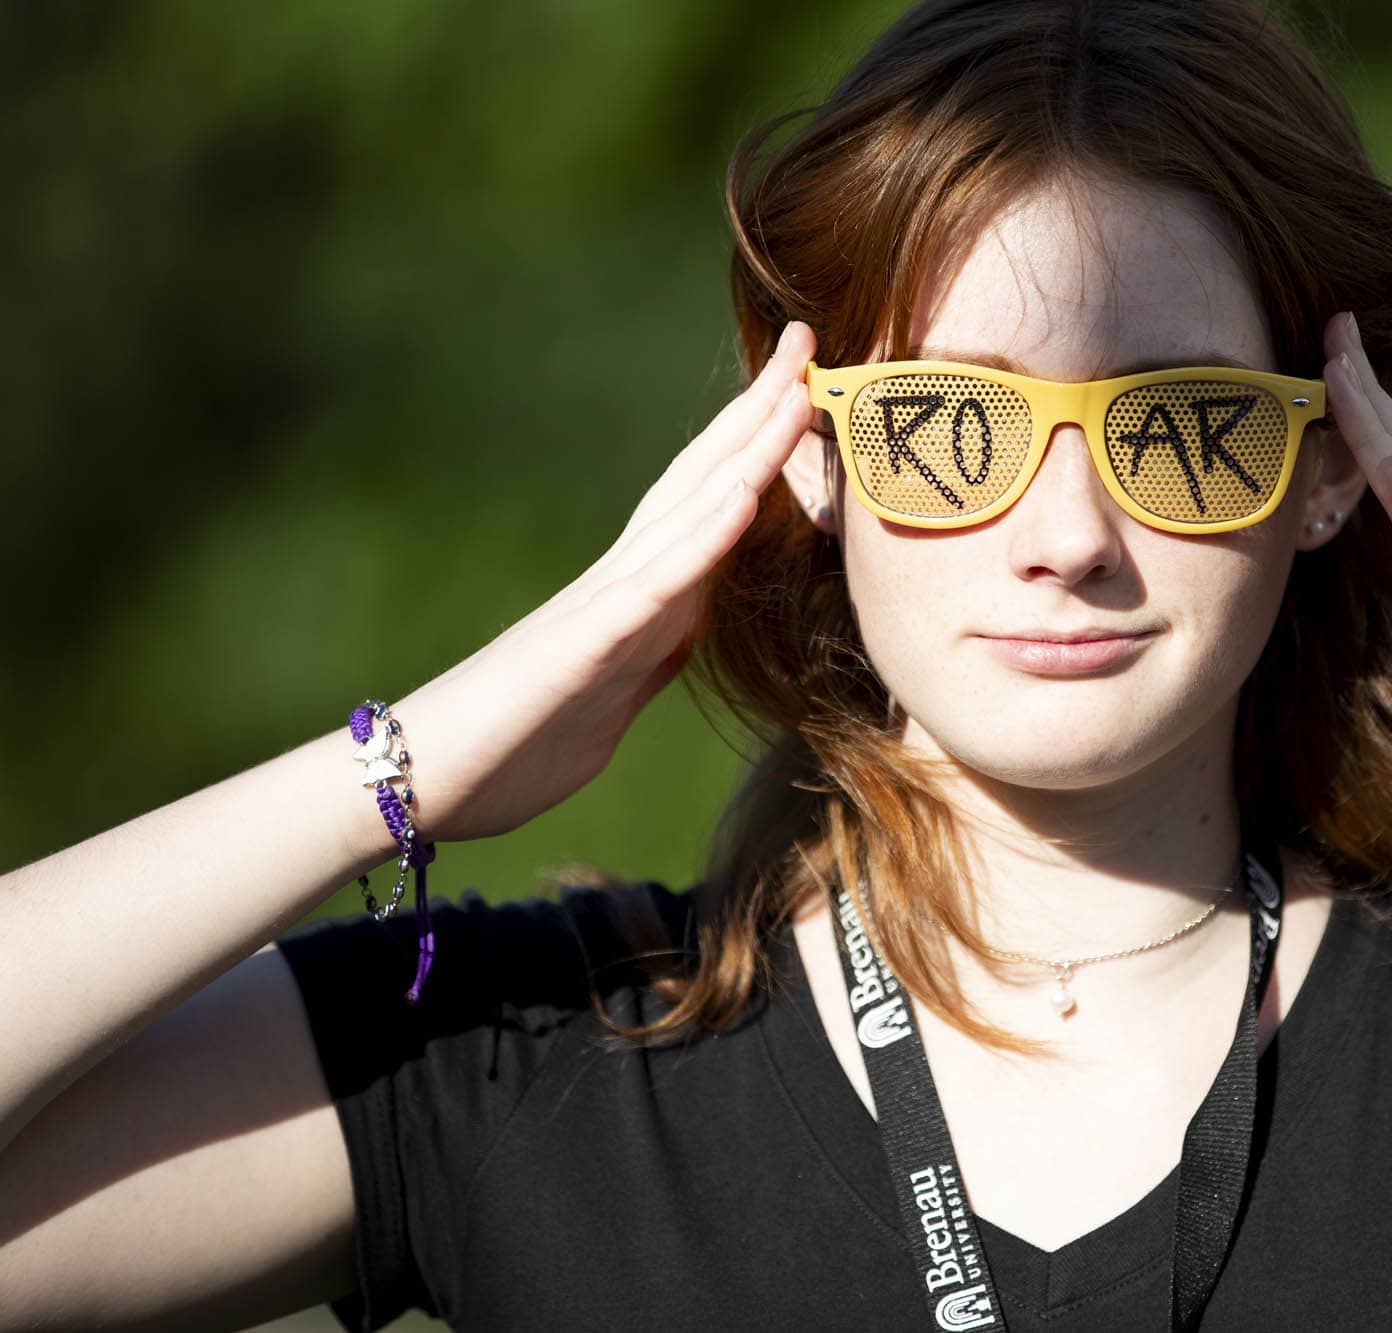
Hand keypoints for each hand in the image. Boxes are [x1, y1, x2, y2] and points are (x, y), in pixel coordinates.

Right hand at [378, 320, 819, 845]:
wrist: (425, 782)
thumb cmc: (517, 743)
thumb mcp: (614, 692)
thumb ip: (651, 651)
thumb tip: (688, 623)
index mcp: (635, 593)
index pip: (707, 500)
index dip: (758, 444)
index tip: (810, 386)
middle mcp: (621, 579)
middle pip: (702, 478)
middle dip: (760, 413)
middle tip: (810, 340)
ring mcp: (602, 604)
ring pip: (686, 512)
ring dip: (746, 452)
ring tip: (797, 392)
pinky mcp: (584, 644)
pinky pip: (655, 586)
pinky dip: (702, 540)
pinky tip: (742, 498)